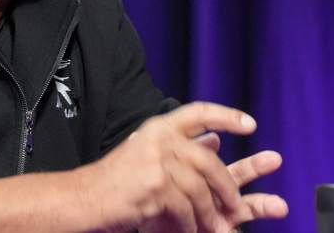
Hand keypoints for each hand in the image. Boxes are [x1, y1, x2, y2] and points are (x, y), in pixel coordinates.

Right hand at [75, 102, 286, 232]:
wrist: (84, 198)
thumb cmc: (115, 180)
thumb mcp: (148, 154)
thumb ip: (180, 149)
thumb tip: (214, 142)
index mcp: (158, 127)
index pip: (198, 112)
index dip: (226, 116)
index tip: (250, 124)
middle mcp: (159, 139)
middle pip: (208, 161)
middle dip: (227, 187)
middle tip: (237, 207)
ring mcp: (156, 162)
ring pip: (199, 190)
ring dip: (209, 214)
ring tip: (215, 229)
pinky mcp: (155, 187)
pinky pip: (185, 208)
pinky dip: (190, 224)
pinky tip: (189, 232)